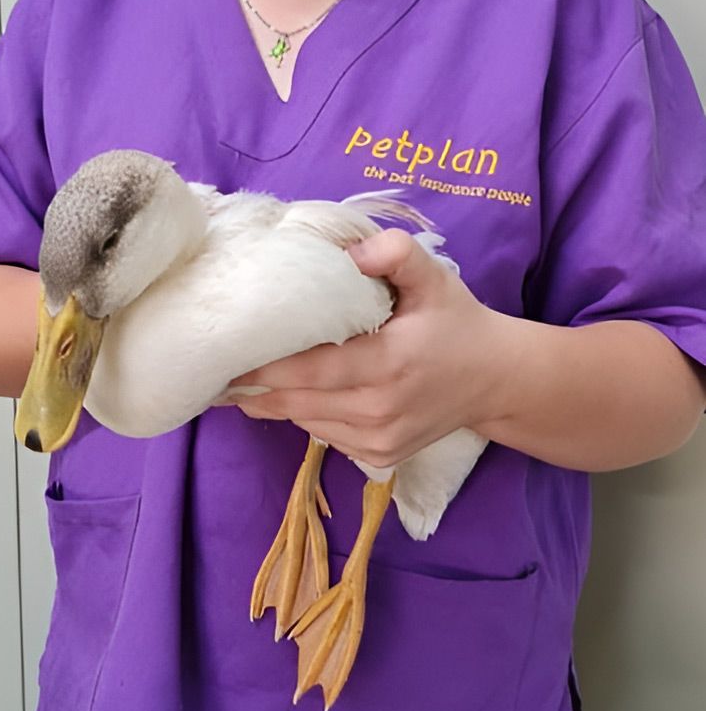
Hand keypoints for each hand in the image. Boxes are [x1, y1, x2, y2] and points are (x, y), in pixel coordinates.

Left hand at [229, 229, 504, 467]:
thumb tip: (350, 253)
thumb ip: (395, 253)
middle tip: (215, 366)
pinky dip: (303, 413)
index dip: (264, 366)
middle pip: (298, 401)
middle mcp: (380, 409)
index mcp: (389, 363)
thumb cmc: (456, 321)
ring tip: (239, 378)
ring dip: (273, 401)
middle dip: (254, 385)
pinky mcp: (379, 457)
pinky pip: (324, 434)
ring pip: (305, 420)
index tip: (227, 354)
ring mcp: (379, 439)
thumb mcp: (433, 277)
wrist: (496, 379)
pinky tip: (288, 392)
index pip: (310, 370)